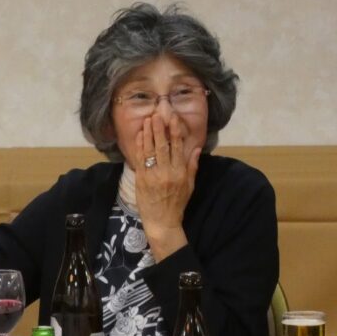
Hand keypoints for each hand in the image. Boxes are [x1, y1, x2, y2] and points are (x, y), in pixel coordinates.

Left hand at [134, 112, 199, 259]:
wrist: (162, 222)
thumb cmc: (177, 204)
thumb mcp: (190, 186)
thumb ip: (192, 166)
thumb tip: (196, 149)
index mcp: (180, 172)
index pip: (178, 147)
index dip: (175, 130)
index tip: (172, 118)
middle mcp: (167, 172)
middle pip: (163, 145)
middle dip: (159, 128)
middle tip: (157, 113)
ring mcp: (153, 175)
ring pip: (151, 150)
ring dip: (149, 133)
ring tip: (147, 119)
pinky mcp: (142, 179)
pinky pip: (140, 159)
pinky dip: (140, 146)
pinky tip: (140, 135)